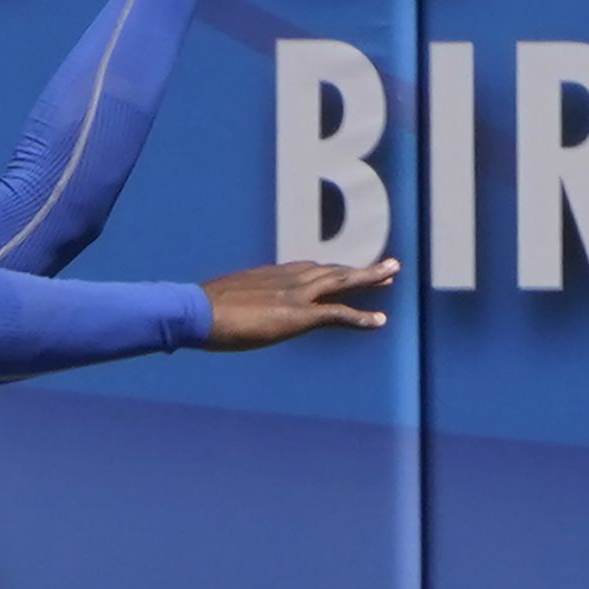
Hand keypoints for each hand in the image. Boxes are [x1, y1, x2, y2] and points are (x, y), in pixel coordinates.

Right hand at [200, 258, 399, 347]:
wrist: (196, 311)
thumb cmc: (199, 311)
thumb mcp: (220, 304)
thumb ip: (232, 306)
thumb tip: (219, 316)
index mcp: (270, 276)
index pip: (308, 269)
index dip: (331, 270)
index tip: (345, 271)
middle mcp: (287, 279)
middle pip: (332, 271)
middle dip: (360, 270)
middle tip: (387, 267)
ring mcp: (295, 295)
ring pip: (342, 282)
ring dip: (370, 278)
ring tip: (392, 276)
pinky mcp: (298, 315)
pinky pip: (337, 314)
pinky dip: (361, 317)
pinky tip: (380, 321)